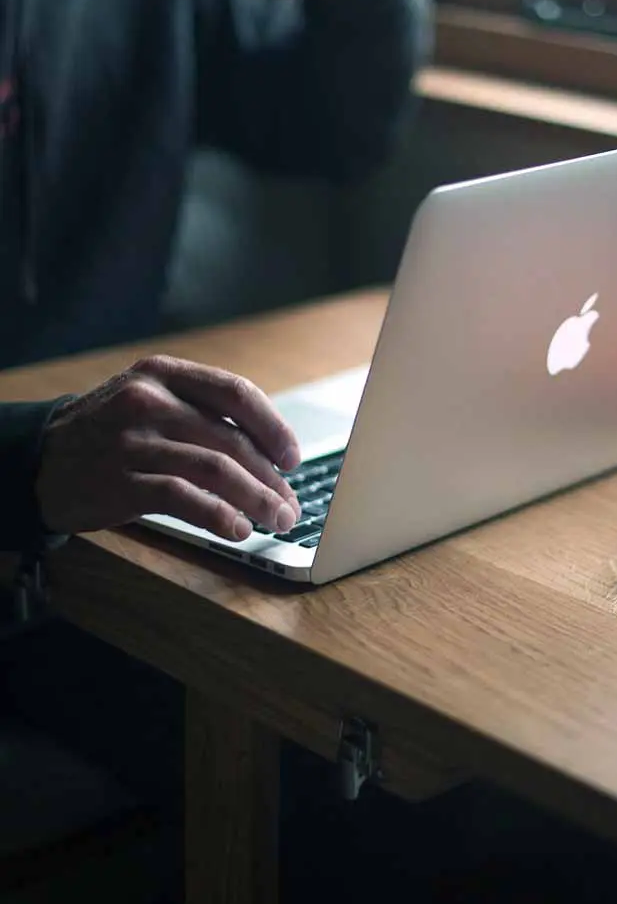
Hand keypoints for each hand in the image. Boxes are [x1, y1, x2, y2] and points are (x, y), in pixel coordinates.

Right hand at [36, 356, 302, 541]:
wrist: (36, 460)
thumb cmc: (110, 433)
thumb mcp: (149, 400)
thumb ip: (201, 413)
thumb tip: (270, 453)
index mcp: (164, 373)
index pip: (237, 392)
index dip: (274, 427)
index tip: (293, 458)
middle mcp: (149, 400)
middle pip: (232, 438)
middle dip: (271, 478)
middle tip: (290, 504)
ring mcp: (132, 441)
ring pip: (215, 469)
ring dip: (257, 499)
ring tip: (277, 519)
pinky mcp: (119, 481)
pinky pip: (184, 498)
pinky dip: (219, 516)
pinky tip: (238, 529)